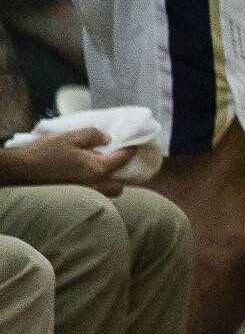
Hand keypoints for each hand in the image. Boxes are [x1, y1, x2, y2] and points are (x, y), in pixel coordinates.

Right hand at [3, 130, 129, 195]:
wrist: (21, 170)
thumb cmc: (46, 152)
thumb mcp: (72, 136)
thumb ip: (94, 136)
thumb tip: (108, 140)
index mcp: (97, 169)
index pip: (123, 160)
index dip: (131, 149)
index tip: (134, 143)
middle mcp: (94, 185)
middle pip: (119, 185)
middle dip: (123, 174)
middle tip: (117, 160)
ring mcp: (84, 194)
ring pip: (107, 194)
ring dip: (110, 183)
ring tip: (103, 169)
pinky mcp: (74, 198)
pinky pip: (95, 195)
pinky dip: (98, 188)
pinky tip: (90, 176)